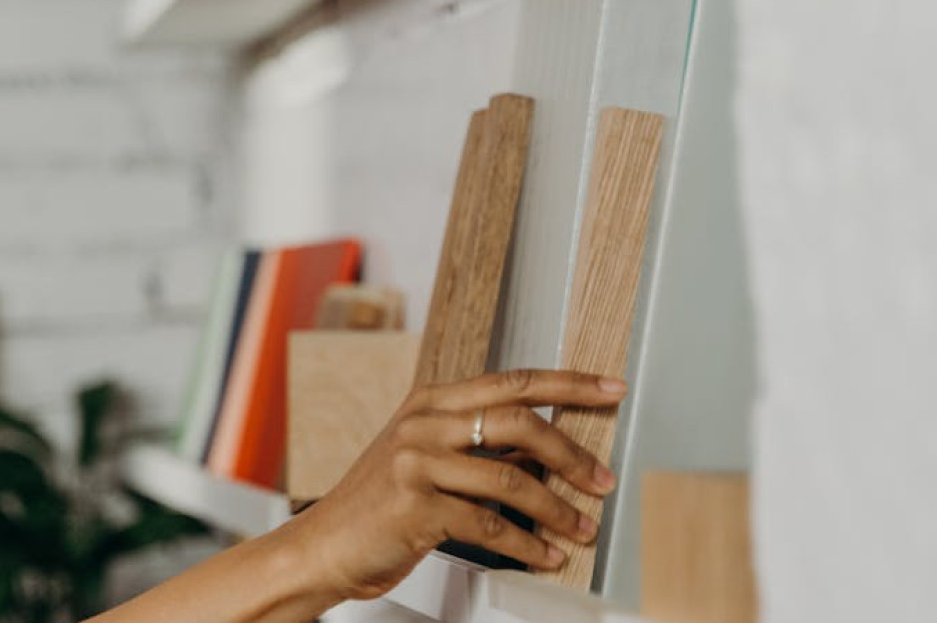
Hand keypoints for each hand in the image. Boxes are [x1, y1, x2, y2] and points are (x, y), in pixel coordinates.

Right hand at [282, 369, 625, 600]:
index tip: (612, 389)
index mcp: (433, 400)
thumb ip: (481, 445)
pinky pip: (489, 525)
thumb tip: (549, 447)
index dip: (570, 384)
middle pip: (519, 421)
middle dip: (572, 453)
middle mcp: (425, 422)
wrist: (324, 545)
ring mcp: (417, 461)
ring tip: (581, 528)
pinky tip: (546, 555)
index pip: (514, 381)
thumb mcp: (428, 457)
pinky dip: (527, 545)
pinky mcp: (415, 505)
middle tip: (603, 479)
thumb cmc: (381, 503)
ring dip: (557, 510)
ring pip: (510, 478)